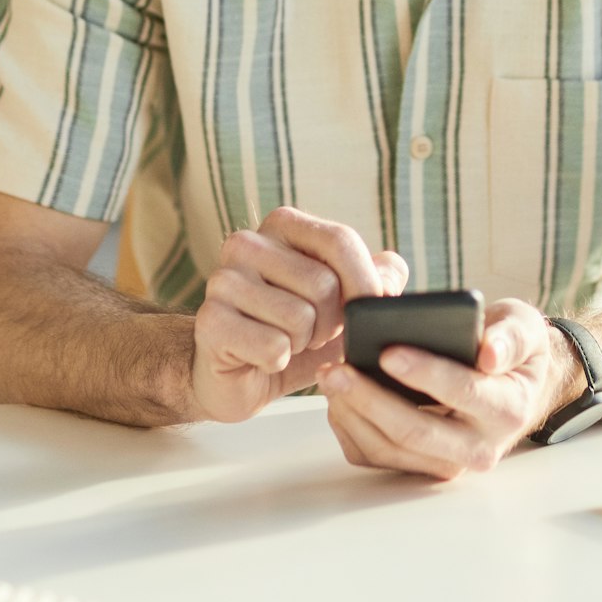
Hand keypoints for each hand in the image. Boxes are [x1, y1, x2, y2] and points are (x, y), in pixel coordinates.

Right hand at [192, 206, 407, 423]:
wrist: (238, 377)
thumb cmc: (295, 332)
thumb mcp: (344, 302)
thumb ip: (376, 280)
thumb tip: (392, 273)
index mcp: (282, 225)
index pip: (340, 240)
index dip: (366, 283)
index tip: (370, 310)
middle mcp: (247, 242)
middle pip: (323, 284)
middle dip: (330, 323)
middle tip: (310, 332)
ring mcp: (223, 279)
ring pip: (300, 318)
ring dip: (302, 344)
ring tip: (284, 342)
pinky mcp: (210, 320)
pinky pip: (274, 346)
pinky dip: (279, 362)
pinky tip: (262, 358)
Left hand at [319, 297, 572, 478]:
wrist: (510, 385)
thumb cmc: (511, 349)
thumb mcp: (524, 329)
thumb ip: (512, 337)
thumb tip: (490, 353)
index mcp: (508, 409)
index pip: (463, 392)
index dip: (426, 373)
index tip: (388, 351)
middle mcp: (479, 447)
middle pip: (416, 432)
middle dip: (372, 399)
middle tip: (338, 369)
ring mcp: (448, 463)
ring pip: (390, 449)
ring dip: (354, 414)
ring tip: (332, 377)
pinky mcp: (420, 467)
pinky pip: (377, 457)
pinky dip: (352, 428)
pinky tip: (339, 398)